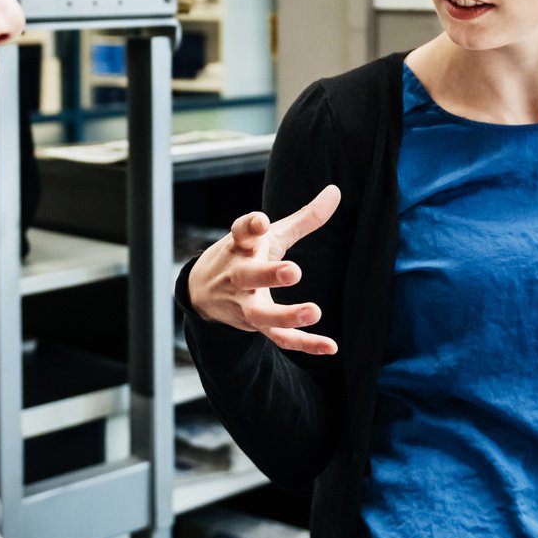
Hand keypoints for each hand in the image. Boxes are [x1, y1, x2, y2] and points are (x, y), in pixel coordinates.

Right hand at [186, 184, 342, 354]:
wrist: (201, 293)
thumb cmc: (246, 255)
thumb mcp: (271, 235)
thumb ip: (306, 217)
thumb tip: (336, 191)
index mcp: (240, 247)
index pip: (240, 233)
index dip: (249, 226)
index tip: (260, 220)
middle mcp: (238, 276)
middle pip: (248, 276)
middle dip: (269, 274)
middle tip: (294, 271)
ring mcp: (244, 304)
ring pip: (260, 314)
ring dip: (286, 315)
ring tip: (314, 311)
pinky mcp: (255, 326)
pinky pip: (279, 339)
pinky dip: (305, 344)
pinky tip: (331, 346)